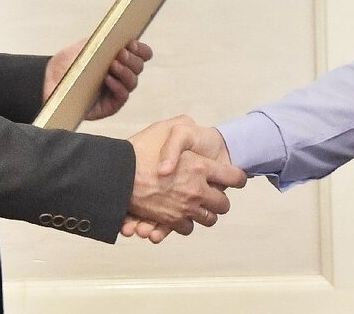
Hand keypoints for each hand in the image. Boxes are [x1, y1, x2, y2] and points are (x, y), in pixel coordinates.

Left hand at [44, 39, 152, 120]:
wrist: (50, 78)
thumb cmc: (69, 62)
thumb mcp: (87, 45)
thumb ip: (105, 39)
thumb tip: (121, 35)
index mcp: (121, 58)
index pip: (142, 54)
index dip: (141, 49)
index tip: (132, 44)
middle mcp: (122, 75)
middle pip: (139, 67)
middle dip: (132, 59)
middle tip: (121, 53)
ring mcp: (116, 91)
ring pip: (132, 82)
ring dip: (125, 72)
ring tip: (113, 65)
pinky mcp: (109, 107)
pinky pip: (121, 97)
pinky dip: (117, 87)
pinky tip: (108, 79)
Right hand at [126, 115, 245, 238]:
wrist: (117, 174)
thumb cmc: (141, 148)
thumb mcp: (167, 127)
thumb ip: (184, 125)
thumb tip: (194, 126)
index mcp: (201, 167)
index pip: (235, 177)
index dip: (237, 177)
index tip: (234, 177)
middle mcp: (197, 190)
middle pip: (223, 204)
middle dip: (219, 200)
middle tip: (211, 193)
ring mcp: (185, 208)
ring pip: (209, 219)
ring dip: (204, 213)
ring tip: (196, 205)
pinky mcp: (171, 221)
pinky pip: (188, 228)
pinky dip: (185, 223)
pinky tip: (179, 213)